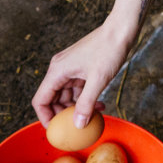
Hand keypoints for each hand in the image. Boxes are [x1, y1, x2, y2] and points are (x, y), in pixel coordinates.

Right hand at [31, 0, 150, 126]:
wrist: (121, 30)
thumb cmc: (109, 50)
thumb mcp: (98, 80)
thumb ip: (86, 103)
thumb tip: (78, 125)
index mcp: (57, 71)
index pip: (40, 100)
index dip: (45, 118)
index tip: (56, 131)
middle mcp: (60, 69)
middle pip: (52, 99)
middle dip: (63, 115)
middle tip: (76, 128)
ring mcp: (70, 68)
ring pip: (66, 95)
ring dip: (77, 108)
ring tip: (93, 116)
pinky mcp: (81, 68)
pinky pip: (77, 89)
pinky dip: (85, 99)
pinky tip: (99, 105)